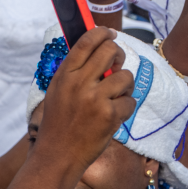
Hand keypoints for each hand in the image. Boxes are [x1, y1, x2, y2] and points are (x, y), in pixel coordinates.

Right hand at [35, 27, 134, 170]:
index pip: (86, 41)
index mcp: (65, 75)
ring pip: (126, 76)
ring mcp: (95, 99)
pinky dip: (126, 108)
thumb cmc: (59, 122)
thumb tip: (98, 48)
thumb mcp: (58, 90)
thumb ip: (74, 70)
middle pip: (110, 51)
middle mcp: (79, 83)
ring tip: (115, 97)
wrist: (57, 155)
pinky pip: (130, 101)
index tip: (109, 33)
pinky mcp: (109, 116)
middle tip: (117, 66)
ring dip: (125, 86)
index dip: (102, 32)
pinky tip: (114, 116)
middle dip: (118, 56)